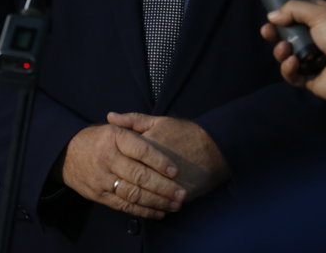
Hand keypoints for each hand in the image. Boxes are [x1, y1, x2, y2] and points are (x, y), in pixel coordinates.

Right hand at [59, 124, 185, 219]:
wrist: (66, 155)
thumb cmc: (97, 140)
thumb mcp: (112, 127)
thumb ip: (133, 122)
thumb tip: (153, 125)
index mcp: (113, 137)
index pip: (141, 150)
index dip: (160, 161)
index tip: (176, 171)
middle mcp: (107, 158)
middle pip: (139, 175)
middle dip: (163, 187)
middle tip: (182, 193)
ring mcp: (102, 178)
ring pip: (133, 193)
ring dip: (157, 201)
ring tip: (175, 205)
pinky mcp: (99, 195)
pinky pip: (125, 205)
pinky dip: (144, 211)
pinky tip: (159, 212)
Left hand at [104, 113, 226, 201]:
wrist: (215, 147)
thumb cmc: (185, 132)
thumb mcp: (159, 121)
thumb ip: (132, 120)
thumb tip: (109, 116)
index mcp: (146, 146)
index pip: (123, 159)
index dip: (116, 165)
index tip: (112, 168)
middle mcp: (154, 166)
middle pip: (132, 180)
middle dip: (121, 184)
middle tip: (114, 186)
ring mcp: (167, 183)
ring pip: (145, 195)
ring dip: (137, 200)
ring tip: (128, 199)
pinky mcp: (180, 194)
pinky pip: (162, 204)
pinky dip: (155, 208)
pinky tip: (148, 208)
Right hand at [259, 0, 325, 101]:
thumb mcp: (321, 13)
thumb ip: (294, 10)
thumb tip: (272, 16)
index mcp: (322, 20)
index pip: (299, 12)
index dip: (285, 12)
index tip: (274, 12)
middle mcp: (316, 39)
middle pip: (287, 34)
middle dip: (275, 32)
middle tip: (267, 31)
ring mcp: (312, 59)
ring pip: (286, 55)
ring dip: (281, 51)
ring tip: (286, 48)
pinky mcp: (311, 79)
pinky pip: (292, 75)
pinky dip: (288, 69)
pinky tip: (293, 63)